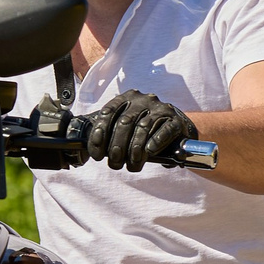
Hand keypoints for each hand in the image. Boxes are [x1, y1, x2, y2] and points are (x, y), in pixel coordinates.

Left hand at [84, 89, 198, 171]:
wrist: (175, 129)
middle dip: (117, 147)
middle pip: (124, 123)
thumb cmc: (144, 131)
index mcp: (126, 98)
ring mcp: (160, 108)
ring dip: (135, 150)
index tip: (97, 155)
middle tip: (116, 164)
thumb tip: (88, 149)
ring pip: (143, 128)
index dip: (99, 135)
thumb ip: (109, 132)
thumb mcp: (125, 126)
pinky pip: (164, 130)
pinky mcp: (175, 119)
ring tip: (133, 164)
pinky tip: (149, 152)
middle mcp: (142, 99)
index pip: (107, 112)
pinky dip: (155, 142)